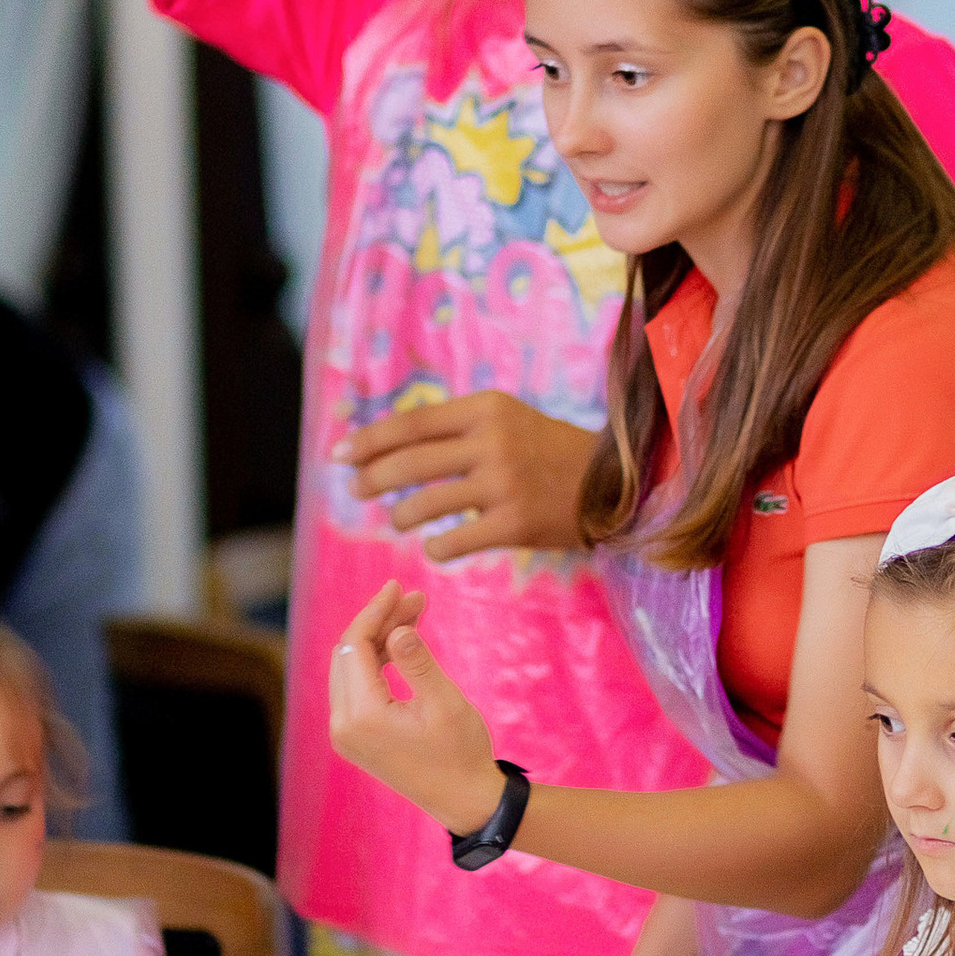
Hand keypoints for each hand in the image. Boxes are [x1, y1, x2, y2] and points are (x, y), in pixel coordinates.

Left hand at [328, 582, 504, 835]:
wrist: (465, 801)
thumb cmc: (461, 753)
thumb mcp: (445, 703)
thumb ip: (418, 663)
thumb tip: (396, 630)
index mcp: (362, 717)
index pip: (356, 646)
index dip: (376, 611)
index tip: (399, 586)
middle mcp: (343, 726)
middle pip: (348, 654)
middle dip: (379, 621)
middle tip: (416, 600)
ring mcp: (346, 734)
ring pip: (351, 668)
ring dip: (378, 639)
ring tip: (414, 616)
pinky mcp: (356, 737)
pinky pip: (357, 687)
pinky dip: (377, 662)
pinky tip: (402, 644)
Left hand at [338, 393, 597, 562]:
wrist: (615, 485)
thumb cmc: (550, 453)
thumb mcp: (507, 421)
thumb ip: (456, 429)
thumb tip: (389, 445)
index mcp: (486, 408)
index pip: (411, 424)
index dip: (369, 440)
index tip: (340, 453)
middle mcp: (492, 441)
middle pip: (408, 463)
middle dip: (371, 479)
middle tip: (356, 490)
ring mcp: (503, 483)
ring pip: (424, 505)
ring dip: (401, 517)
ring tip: (400, 520)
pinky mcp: (515, 524)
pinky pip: (452, 541)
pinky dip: (435, 547)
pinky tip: (436, 546)